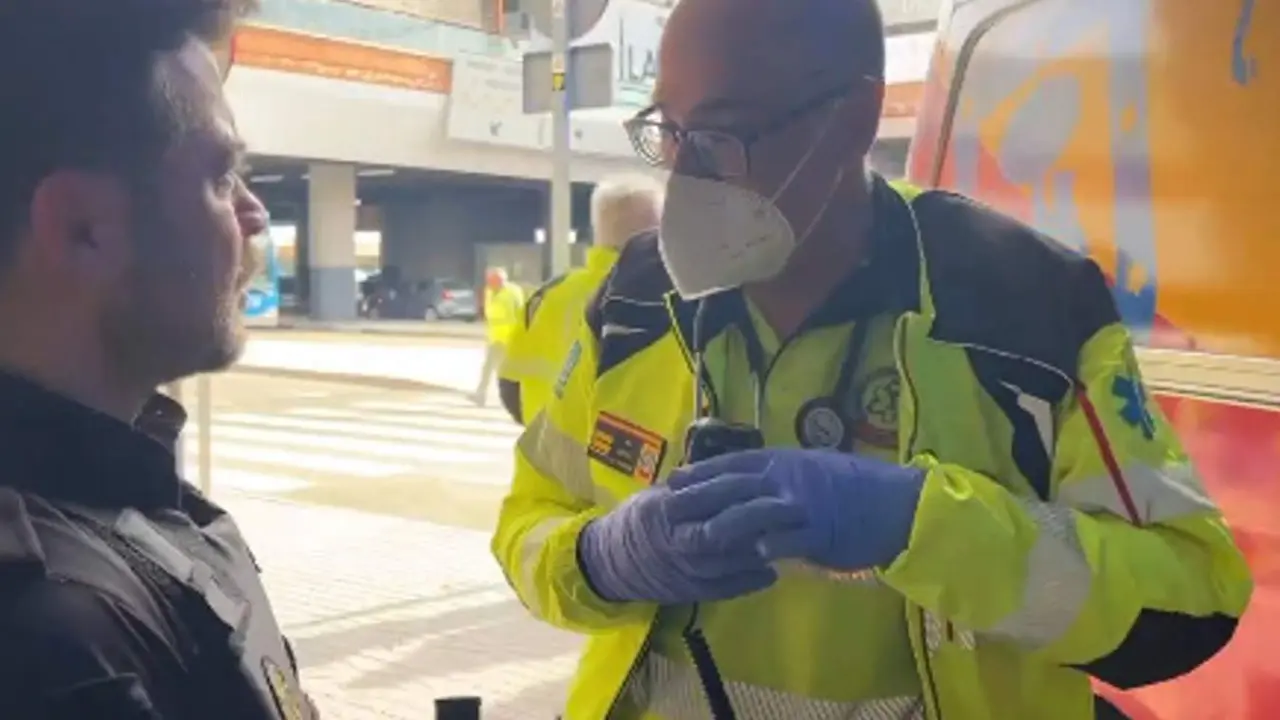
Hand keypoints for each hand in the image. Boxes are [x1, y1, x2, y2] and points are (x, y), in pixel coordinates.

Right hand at [577, 477, 805, 604]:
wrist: (607, 564)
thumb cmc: (636, 521)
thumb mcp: (656, 495)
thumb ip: (690, 487)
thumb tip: (732, 471)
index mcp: (663, 509)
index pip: (705, 495)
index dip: (738, 488)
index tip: (769, 477)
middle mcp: (672, 541)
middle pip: (720, 530)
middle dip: (757, 520)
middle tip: (792, 508)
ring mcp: (680, 570)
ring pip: (725, 562)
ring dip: (759, 550)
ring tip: (790, 537)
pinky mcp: (688, 593)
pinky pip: (722, 589)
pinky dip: (747, 581)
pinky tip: (772, 572)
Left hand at [667, 449, 925, 571]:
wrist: (899, 505)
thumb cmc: (857, 489)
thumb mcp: (813, 470)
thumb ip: (781, 476)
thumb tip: (752, 479)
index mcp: (785, 461)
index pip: (734, 463)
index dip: (702, 471)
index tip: (674, 478)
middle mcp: (789, 477)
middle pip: (734, 486)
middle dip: (698, 496)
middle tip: (667, 507)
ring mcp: (803, 505)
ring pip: (754, 512)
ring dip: (723, 526)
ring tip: (697, 539)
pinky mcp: (820, 532)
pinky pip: (788, 540)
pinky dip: (768, 547)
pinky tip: (748, 557)